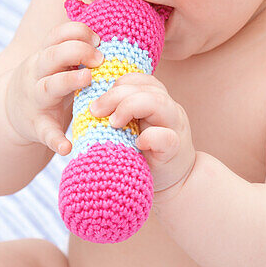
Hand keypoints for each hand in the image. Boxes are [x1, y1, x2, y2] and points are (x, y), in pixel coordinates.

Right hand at [4, 22, 102, 153]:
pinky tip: (67, 147)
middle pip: (53, 56)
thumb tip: (113, 36)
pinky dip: (56, 140)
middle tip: (100, 58)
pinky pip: (46, 132)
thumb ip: (76, 50)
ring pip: (49, 87)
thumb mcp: (55, 63)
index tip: (99, 39)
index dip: (78, 32)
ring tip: (88, 80)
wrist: (9, 111)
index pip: (58, 35)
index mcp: (45, 56)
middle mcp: (38, 74)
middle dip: (76, 51)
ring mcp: (36, 99)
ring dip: (68, 81)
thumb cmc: (46, 82)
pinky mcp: (38, 126)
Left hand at [88, 73, 196, 196]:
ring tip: (113, 123)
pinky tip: (138, 142)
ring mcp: (175, 129)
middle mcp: (169, 112)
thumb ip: (120, 115)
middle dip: (116, 95)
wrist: (175, 186)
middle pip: (147, 88)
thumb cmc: (145, 157)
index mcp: (158, 103)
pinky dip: (150, 137)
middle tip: (95, 111)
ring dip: (130, 107)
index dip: (119, 83)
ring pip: (158, 103)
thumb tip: (90, 105)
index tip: (99, 101)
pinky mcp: (175, 151)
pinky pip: (167, 137)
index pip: (141, 80)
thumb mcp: (132, 131)